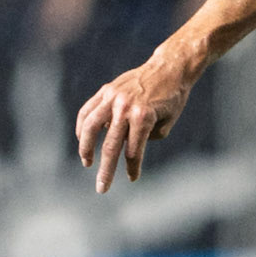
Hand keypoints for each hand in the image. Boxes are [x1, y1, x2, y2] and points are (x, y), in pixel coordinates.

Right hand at [75, 54, 194, 192]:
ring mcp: (113, 98)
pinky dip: (82, 126)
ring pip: (90, 127)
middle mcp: (125, 108)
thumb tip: (126, 147)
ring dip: (85, 148)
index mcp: (143, 117)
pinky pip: (88, 110)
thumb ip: (148, 138)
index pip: (133, 151)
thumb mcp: (168, 122)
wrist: (169, 68)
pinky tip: (82, 139)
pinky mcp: (106, 90)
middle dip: (106, 171)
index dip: (132, 168)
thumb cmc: (173, 97)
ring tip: (87, 162)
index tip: (132, 179)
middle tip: (102, 188)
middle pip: (111, 146)